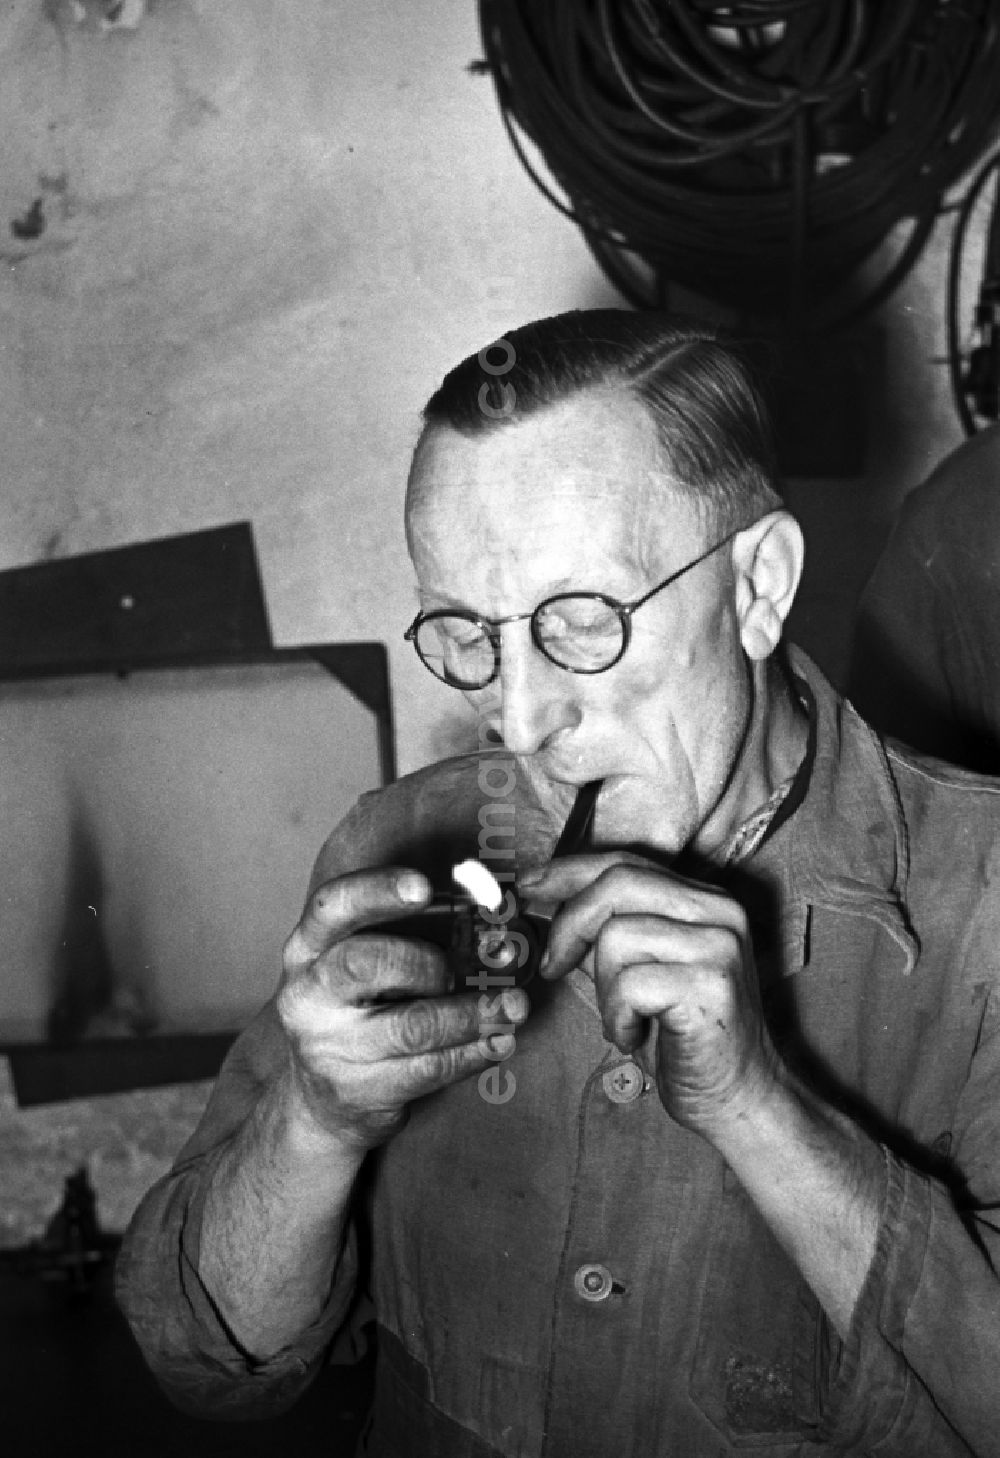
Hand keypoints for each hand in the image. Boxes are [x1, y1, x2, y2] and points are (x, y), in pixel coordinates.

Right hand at [277, 867, 528, 1151]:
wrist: (321, 1099)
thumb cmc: (359, 1009)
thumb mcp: (360, 962)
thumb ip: (409, 931)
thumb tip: (486, 903)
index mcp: (310, 946)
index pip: (333, 906)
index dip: (377, 891)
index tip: (423, 886)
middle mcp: (309, 994)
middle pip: (362, 964)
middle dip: (426, 962)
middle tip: (460, 969)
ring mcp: (328, 1047)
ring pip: (409, 1026)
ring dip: (471, 1014)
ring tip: (513, 1006)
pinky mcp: (358, 1092)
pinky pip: (427, 1069)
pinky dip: (473, 1053)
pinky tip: (499, 1042)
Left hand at [522, 854, 780, 1138]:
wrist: (737, 1097)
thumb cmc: (680, 1036)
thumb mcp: (633, 971)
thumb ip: (600, 933)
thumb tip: (544, 899)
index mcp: (704, 898)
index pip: (625, 863)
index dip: (569, 872)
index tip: (528, 886)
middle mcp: (720, 911)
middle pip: (618, 883)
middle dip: (570, 924)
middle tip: (552, 966)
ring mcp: (721, 946)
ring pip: (617, 936)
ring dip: (603, 989)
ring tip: (624, 1019)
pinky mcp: (713, 985)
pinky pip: (630, 985)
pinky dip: (618, 1017)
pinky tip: (636, 1036)